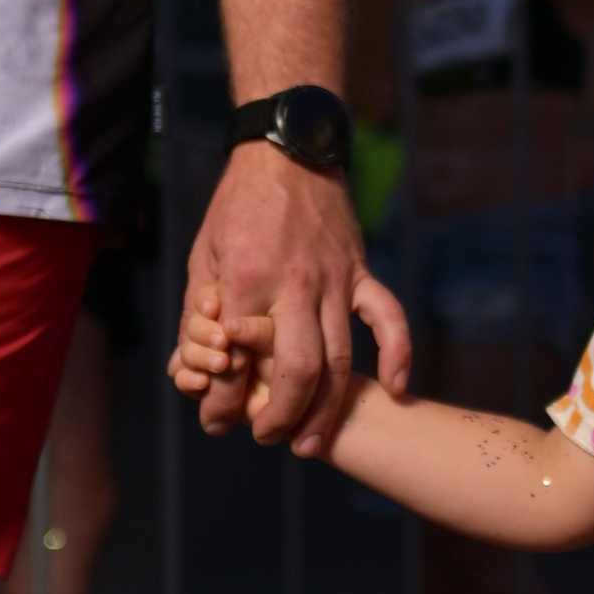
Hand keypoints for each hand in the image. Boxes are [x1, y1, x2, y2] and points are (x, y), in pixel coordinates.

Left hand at [182, 150, 409, 454]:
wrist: (286, 152)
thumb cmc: (237, 208)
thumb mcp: (203, 257)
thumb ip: (198, 314)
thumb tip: (196, 371)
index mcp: (246, 278)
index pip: (236, 357)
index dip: (222, 399)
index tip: (216, 423)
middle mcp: (295, 283)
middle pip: (298, 370)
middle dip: (280, 415)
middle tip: (266, 438)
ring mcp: (335, 280)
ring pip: (340, 358)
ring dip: (325, 409)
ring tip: (308, 442)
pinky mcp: (360, 272)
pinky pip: (387, 318)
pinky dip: (397, 355)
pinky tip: (394, 389)